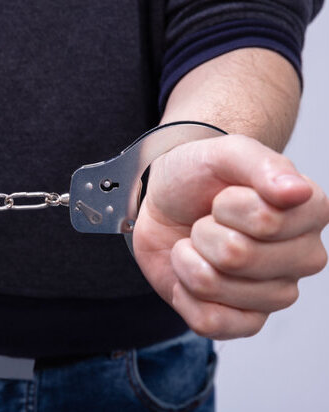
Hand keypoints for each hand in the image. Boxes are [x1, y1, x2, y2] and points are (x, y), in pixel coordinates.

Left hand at [133, 134, 328, 338]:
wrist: (164, 201)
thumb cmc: (199, 177)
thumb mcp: (224, 153)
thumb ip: (261, 164)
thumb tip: (298, 192)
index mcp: (309, 213)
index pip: (265, 222)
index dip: (226, 206)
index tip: (223, 197)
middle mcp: (301, 257)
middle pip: (237, 257)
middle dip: (204, 232)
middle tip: (206, 220)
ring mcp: (275, 294)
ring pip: (213, 286)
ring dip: (188, 258)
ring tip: (198, 243)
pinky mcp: (243, 321)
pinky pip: (208, 321)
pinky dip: (183, 292)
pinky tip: (192, 272)